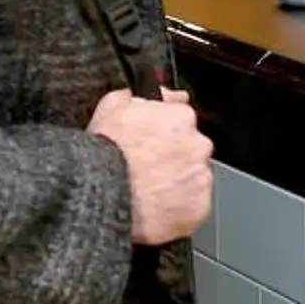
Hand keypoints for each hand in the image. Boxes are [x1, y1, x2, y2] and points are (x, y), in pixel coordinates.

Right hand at [93, 90, 213, 244]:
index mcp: (181, 117)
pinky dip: (179, 207)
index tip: (152, 141)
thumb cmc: (105, 153)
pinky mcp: (199, 208)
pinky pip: (192, 206)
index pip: (182, 119)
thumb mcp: (112, 106)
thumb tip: (158, 95)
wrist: (104, 194)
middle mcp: (197, 145)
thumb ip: (140, 95)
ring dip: (176, 181)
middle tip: (148, 167)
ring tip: (149, 190)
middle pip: (191, 148)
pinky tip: (156, 206)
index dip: (164, 131)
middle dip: (173, 156)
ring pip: (192, 177)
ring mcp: (200, 178)